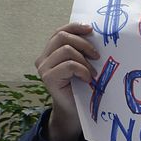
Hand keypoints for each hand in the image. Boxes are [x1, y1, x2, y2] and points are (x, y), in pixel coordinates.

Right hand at [35, 23, 98, 140]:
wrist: (74, 112)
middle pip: (62, 37)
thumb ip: (82, 51)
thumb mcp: (82, 66)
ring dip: (84, 60)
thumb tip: (94, 35)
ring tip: (92, 72)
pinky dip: (82, 70)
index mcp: (51, 51)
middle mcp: (44, 57)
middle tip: (97, 56)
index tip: (91, 30)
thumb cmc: (81, 89)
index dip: (75, 28)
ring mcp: (44, 67)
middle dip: (83, 43)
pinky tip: (87, 79)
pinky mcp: (48, 77)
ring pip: (67, 50)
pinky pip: (69, 65)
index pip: (60, 32)